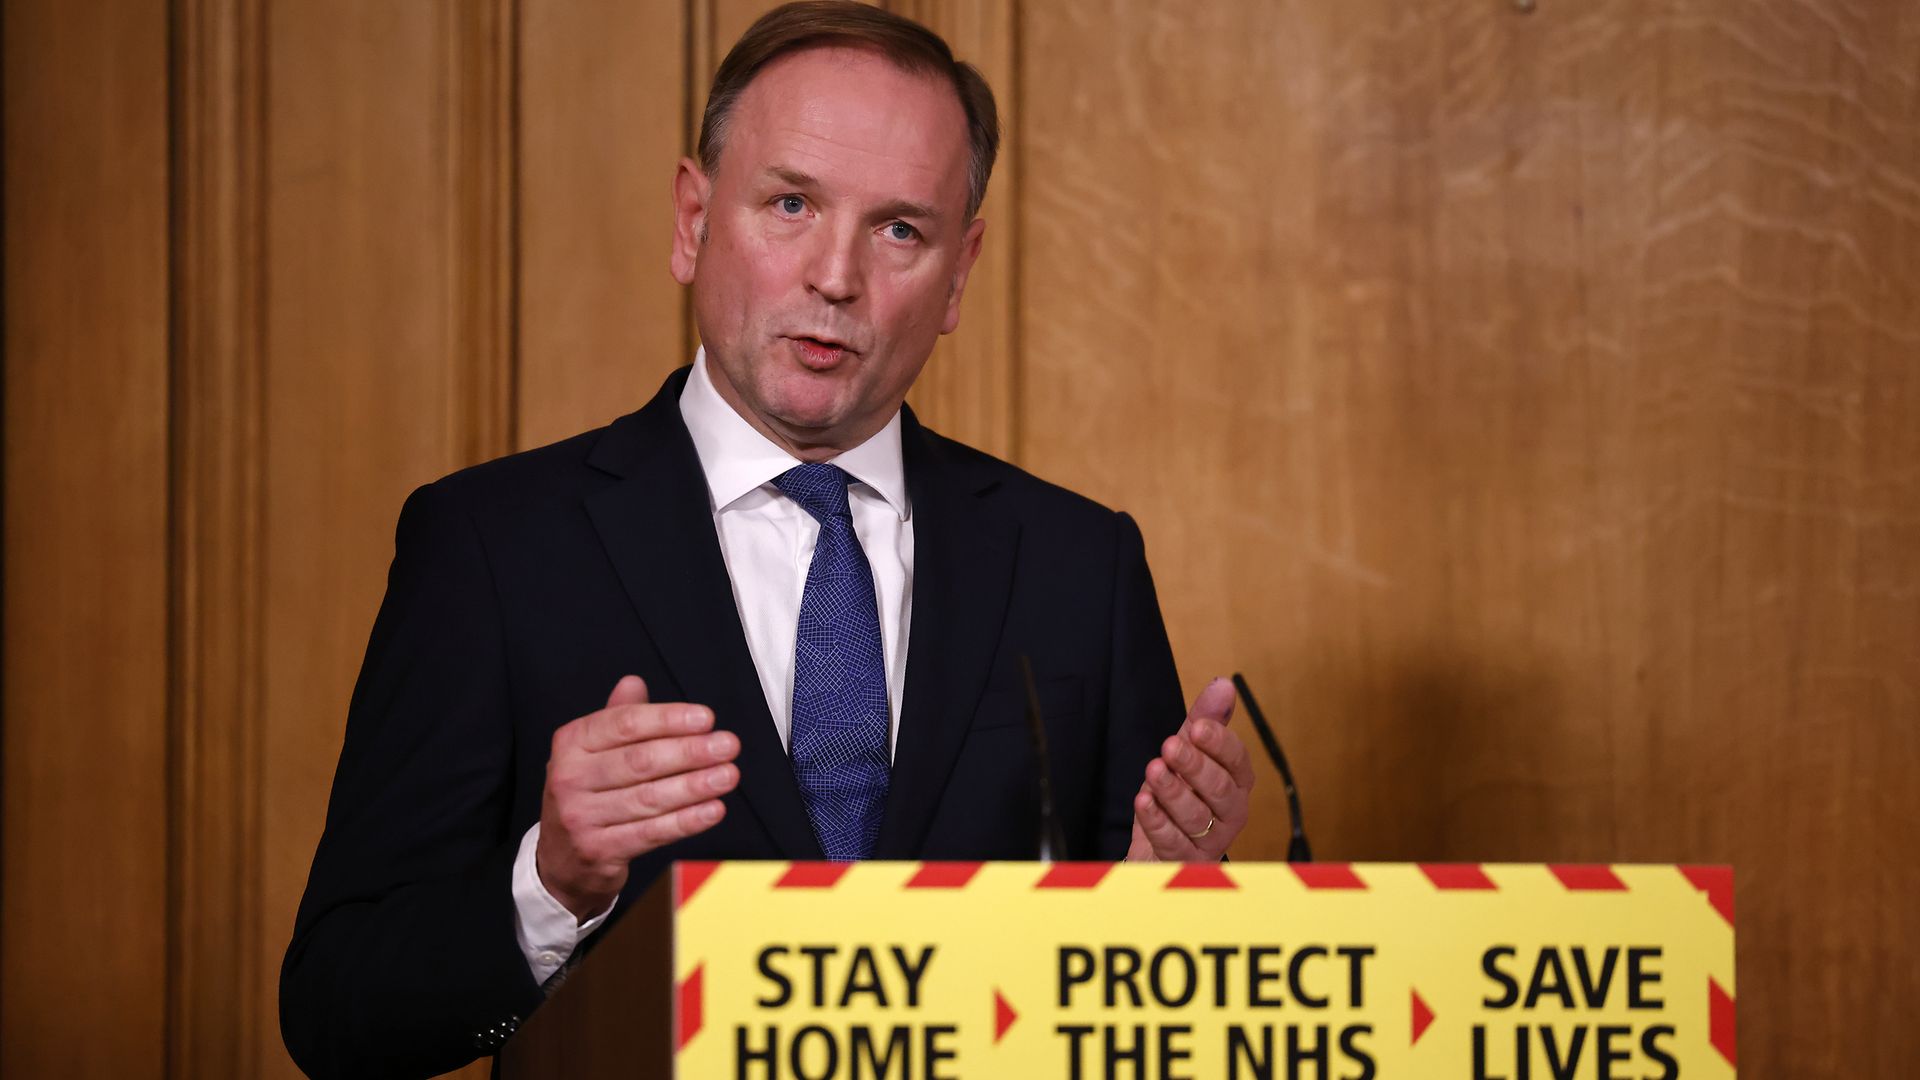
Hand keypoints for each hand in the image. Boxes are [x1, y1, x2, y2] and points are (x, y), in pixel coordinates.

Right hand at [536, 675, 739, 919]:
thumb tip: (633, 682)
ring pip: (649, 798)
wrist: (561, 858)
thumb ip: (616, 718)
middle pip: (640, 761)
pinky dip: (686, 821)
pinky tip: (713, 809)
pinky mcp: (598, 851)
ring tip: (728, 775)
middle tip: (728, 745)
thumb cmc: (587, 793)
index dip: (668, 719)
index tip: (706, 718)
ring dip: (695, 786)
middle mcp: (570, 778)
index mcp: (571, 744)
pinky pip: (651, 833)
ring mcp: (581, 817)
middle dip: (690, 751)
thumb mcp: (591, 751)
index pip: (624, 724)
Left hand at [1126, 677, 1253, 861]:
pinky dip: (1157, 821)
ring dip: (1173, 792)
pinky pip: (1173, 841)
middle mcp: (1230, 811)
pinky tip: (1143, 801)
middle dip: (1195, 766)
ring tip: (1153, 770)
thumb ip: (1205, 720)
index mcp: (1237, 782)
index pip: (1237, 761)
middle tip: (1170, 746)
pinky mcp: (1183, 858)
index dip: (1219, 743)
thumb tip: (1224, 685)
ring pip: (1196, 816)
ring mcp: (1209, 839)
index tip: (1198, 727)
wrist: (1159, 843)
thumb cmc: (1182, 792)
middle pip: (1220, 790)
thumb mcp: (1189, 751)